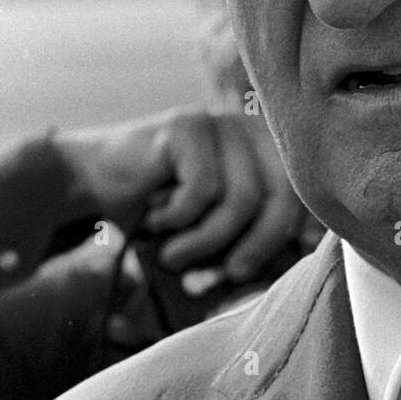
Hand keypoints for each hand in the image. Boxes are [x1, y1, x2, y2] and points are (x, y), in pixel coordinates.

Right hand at [52, 107, 309, 283]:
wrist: (94, 182)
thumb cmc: (164, 215)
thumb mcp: (215, 233)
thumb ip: (252, 246)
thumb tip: (293, 273)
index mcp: (271, 153)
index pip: (306, 195)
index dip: (300, 235)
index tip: (280, 268)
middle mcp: (253, 131)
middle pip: (282, 196)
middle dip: (258, 247)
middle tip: (228, 276)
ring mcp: (221, 123)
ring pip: (242, 198)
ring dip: (206, 242)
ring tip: (175, 255)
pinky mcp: (188, 126)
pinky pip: (203, 189)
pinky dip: (179, 219)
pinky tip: (155, 218)